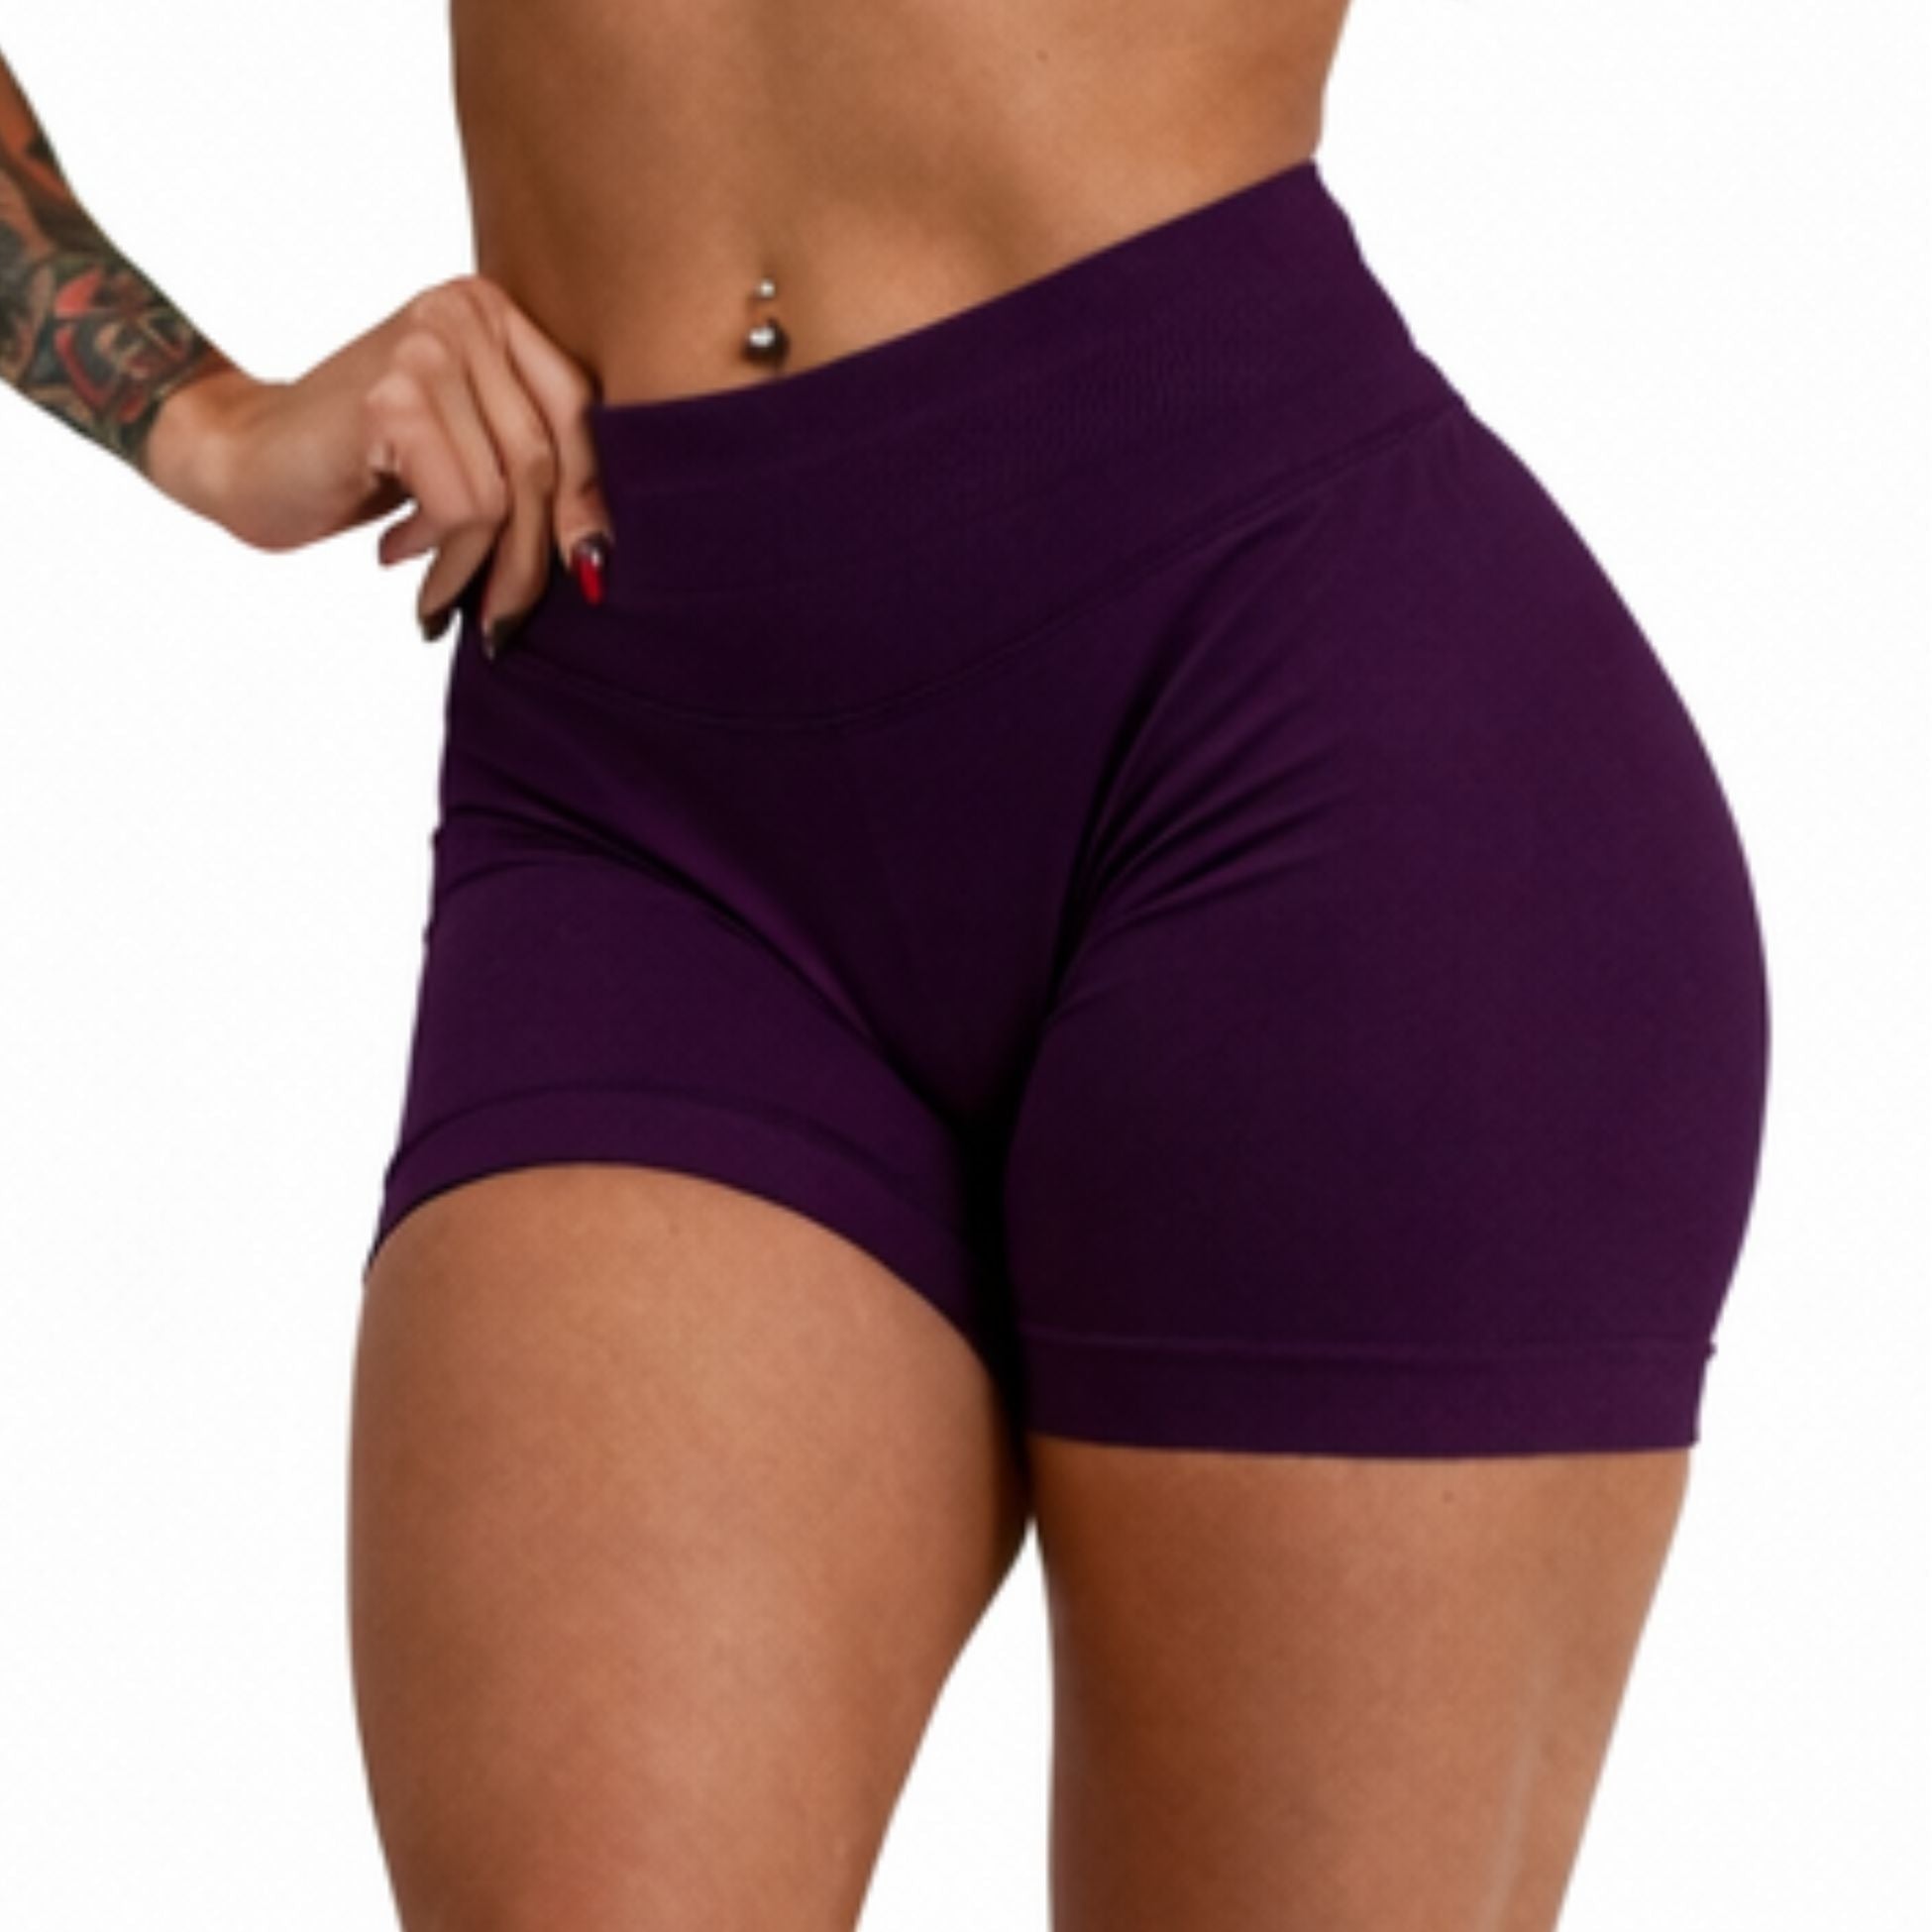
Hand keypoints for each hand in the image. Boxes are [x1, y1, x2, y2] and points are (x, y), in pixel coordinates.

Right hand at [182, 275, 613, 637]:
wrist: (241, 455)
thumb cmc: (363, 462)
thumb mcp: (463, 450)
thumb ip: (530, 465)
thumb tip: (604, 557)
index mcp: (492, 311)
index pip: (577, 414)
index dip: (591, 500)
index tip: (588, 572)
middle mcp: (463, 313)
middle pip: (544, 460)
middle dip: (532, 556)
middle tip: (505, 616)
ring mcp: (426, 348)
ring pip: (506, 494)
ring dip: (476, 567)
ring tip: (439, 590)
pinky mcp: (392, 399)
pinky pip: (463, 509)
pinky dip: (440, 556)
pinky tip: (397, 554)